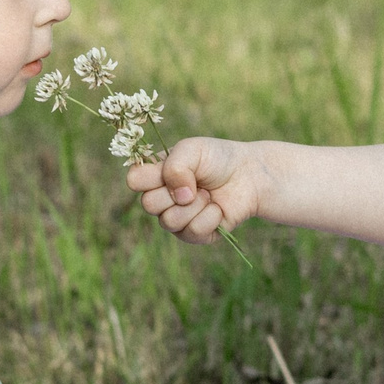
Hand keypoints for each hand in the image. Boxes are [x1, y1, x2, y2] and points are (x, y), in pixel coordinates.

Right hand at [124, 138, 268, 243]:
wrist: (249, 176)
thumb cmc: (218, 159)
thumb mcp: (192, 149)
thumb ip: (175, 165)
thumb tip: (179, 196)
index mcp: (155, 175)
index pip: (134, 181)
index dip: (151, 177)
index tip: (169, 168)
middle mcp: (162, 199)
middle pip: (149, 204)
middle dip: (175, 191)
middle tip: (197, 183)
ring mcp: (176, 218)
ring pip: (169, 221)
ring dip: (195, 205)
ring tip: (208, 194)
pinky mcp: (194, 235)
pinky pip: (192, 232)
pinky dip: (210, 217)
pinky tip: (217, 208)